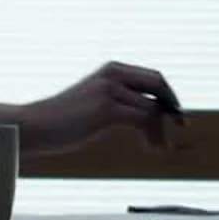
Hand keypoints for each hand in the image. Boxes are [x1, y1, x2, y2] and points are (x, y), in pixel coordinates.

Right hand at [0, 61, 187, 153]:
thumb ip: (118, 102)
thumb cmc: (62, 121)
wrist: (36, 126)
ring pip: (153, 105)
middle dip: (173, 105)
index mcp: (111, 70)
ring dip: (161, 130)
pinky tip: (151, 149)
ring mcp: (110, 90)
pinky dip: (153, 136)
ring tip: (159, 148)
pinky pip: (144, 119)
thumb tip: (147, 116)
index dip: (168, 95)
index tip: (175, 115)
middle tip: (182, 126)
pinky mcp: (108, 109)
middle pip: (159, 83)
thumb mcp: (94, 105)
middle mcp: (113, 74)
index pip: (152, 76)